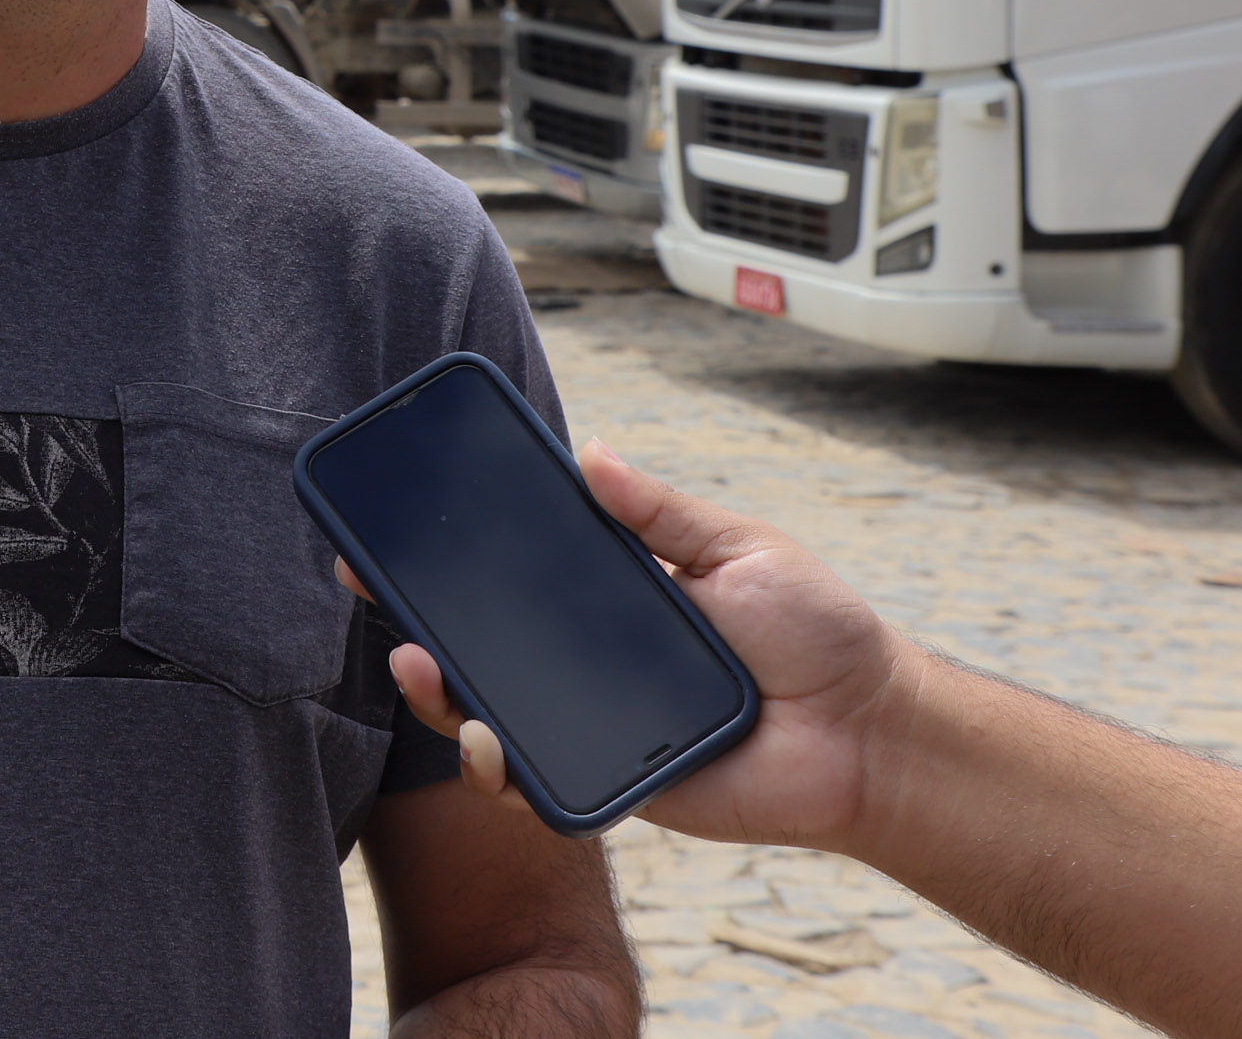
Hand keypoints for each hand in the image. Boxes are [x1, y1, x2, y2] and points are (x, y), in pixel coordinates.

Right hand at [350, 442, 925, 855]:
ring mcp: (595, 727)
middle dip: (412, 620)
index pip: (515, 574)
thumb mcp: (740, 549)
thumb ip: (662, 512)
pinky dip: (498, 770)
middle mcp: (591, 663)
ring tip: (417, 667)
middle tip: (370, 587)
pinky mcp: (612, 788)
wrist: (872, 735)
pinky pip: (538, 787)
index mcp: (615, 600)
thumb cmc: (820, 636)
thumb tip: (589, 453)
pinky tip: (483, 740)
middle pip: (480, 646)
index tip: (391, 526)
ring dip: (436, 696)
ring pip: (488, 718)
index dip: (450, 555)